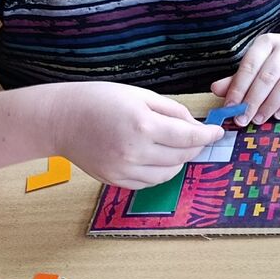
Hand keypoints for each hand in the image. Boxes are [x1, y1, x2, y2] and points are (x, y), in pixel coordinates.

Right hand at [46, 82, 224, 188]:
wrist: (61, 119)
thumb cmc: (100, 100)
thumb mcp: (141, 96)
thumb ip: (173, 111)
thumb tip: (195, 126)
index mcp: (143, 126)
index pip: (189, 137)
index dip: (208, 135)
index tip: (218, 132)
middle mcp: (134, 152)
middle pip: (181, 157)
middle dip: (194, 146)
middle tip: (196, 136)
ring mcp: (123, 170)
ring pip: (168, 174)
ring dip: (178, 161)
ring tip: (174, 146)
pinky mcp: (114, 180)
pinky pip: (148, 182)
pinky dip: (160, 172)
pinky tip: (156, 157)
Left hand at [211, 33, 279, 124]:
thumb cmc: (275, 64)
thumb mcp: (255, 67)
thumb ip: (236, 79)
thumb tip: (216, 89)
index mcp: (267, 42)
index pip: (250, 65)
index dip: (238, 88)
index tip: (230, 108)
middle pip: (268, 76)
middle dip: (253, 100)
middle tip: (243, 118)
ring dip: (271, 104)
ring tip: (260, 119)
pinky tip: (279, 115)